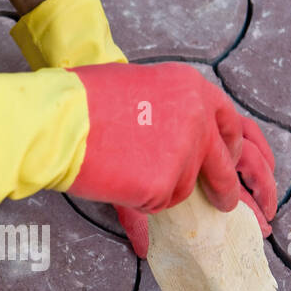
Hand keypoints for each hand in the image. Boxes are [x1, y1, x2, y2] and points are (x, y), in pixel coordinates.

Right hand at [65, 63, 276, 253]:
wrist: (59, 118)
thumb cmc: (83, 100)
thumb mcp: (139, 86)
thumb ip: (169, 108)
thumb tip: (178, 135)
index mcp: (192, 89)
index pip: (229, 122)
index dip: (231, 146)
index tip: (230, 160)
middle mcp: (197, 118)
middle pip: (222, 164)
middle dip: (224, 189)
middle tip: (225, 204)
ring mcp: (184, 153)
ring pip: (184, 187)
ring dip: (160, 188)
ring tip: (123, 168)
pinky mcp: (164, 184)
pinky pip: (158, 204)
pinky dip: (139, 201)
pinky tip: (115, 179)